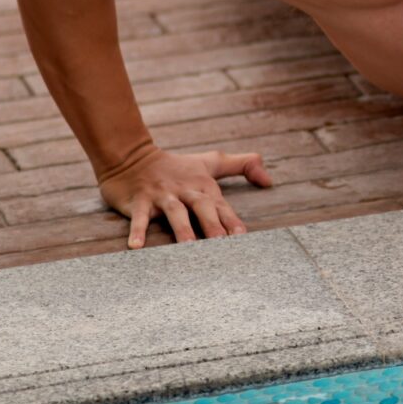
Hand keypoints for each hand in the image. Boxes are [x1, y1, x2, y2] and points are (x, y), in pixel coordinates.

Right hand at [98, 145, 272, 247]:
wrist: (132, 155)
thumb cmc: (177, 166)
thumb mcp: (211, 161)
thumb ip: (243, 165)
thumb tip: (270, 181)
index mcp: (203, 186)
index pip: (222, 205)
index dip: (232, 220)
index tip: (242, 237)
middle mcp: (185, 191)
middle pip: (202, 207)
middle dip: (212, 225)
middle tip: (221, 245)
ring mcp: (162, 196)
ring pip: (174, 212)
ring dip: (181, 229)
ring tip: (187, 247)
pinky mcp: (139, 201)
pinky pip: (139, 217)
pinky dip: (137, 231)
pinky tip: (135, 247)